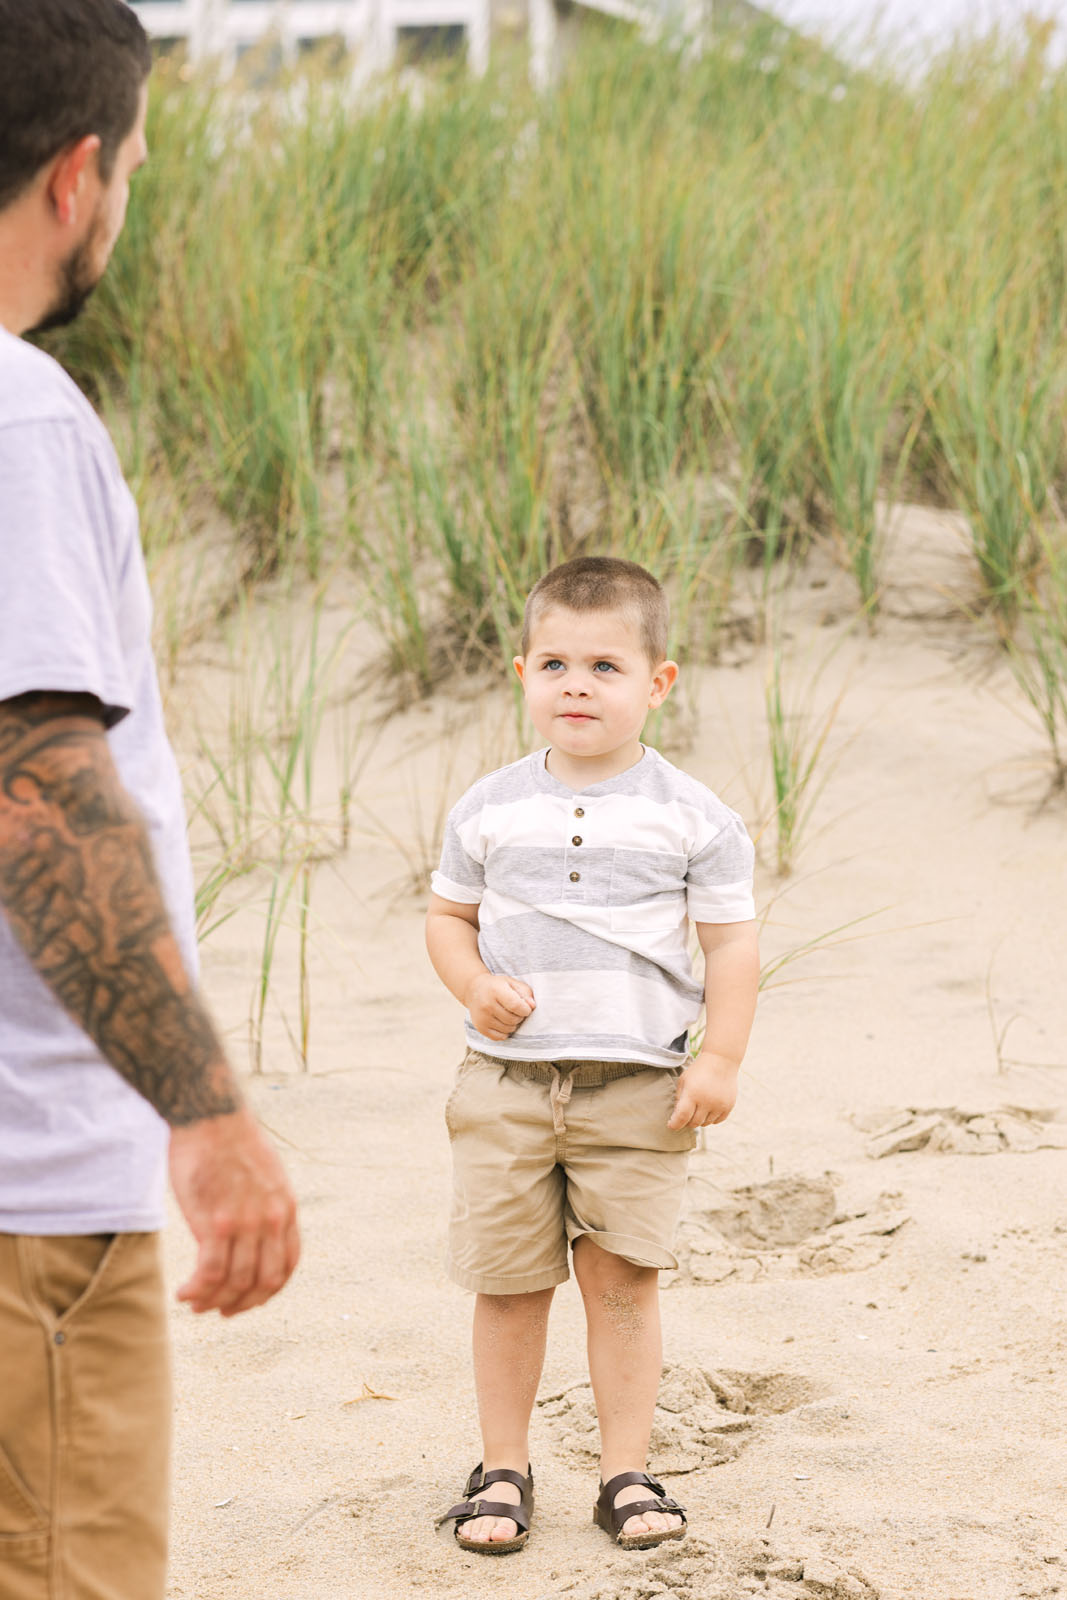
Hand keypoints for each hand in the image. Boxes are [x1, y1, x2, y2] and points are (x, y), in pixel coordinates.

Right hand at [169, 1106, 299, 1316]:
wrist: (211, 1117)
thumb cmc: (231, 1142)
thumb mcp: (266, 1175)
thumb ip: (265, 1206)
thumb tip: (254, 1231)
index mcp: (287, 1209)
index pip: (287, 1266)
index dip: (268, 1291)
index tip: (248, 1299)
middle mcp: (271, 1221)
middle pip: (263, 1283)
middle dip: (242, 1305)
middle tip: (219, 1311)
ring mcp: (244, 1224)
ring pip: (234, 1283)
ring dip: (213, 1302)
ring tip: (193, 1303)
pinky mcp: (214, 1223)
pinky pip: (209, 1274)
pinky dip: (196, 1291)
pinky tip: (183, 1294)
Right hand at [465, 973, 534, 1040]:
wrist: (474, 990)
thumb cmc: (497, 986)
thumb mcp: (512, 983)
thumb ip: (525, 993)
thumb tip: (532, 1006)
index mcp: (495, 990)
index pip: (516, 1006)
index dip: (526, 1010)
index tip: (526, 1008)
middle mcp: (487, 1005)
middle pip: (513, 1019)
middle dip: (520, 1017)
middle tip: (517, 1011)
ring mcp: (482, 1018)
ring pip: (508, 1029)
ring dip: (513, 1025)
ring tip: (509, 1015)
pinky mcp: (480, 1028)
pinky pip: (499, 1037)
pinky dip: (505, 1032)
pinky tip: (503, 1022)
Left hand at [667, 1052, 739, 1129]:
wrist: (721, 1061)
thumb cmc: (698, 1071)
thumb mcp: (683, 1081)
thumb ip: (679, 1099)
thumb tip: (676, 1117)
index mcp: (692, 1094)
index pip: (681, 1117)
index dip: (675, 1124)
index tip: (671, 1125)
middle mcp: (706, 1101)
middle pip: (694, 1123)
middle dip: (687, 1122)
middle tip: (685, 1115)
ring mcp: (719, 1105)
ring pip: (705, 1123)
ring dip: (699, 1120)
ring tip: (698, 1108)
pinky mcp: (728, 1106)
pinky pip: (717, 1121)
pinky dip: (711, 1118)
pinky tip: (708, 1109)